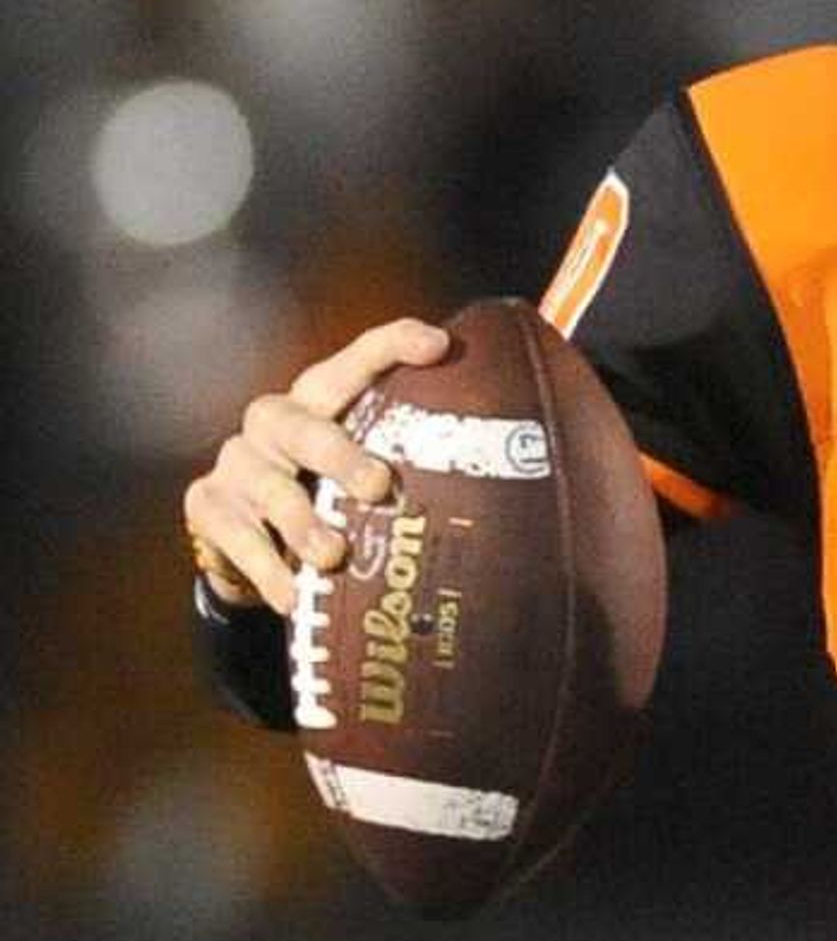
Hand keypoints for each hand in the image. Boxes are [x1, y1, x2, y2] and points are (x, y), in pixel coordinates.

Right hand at [180, 318, 455, 611]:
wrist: (252, 542)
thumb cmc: (333, 497)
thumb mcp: (371, 473)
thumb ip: (422, 464)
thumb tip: (526, 477)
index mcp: (322, 400)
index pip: (358, 360)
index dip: (395, 345)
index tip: (440, 346)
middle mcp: (275, 421)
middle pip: (304, 426)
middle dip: (340, 455)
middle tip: (377, 487)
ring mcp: (237, 462)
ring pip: (267, 485)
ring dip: (302, 524)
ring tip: (333, 556)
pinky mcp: (206, 505)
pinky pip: (235, 535)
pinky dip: (266, 569)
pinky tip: (293, 595)